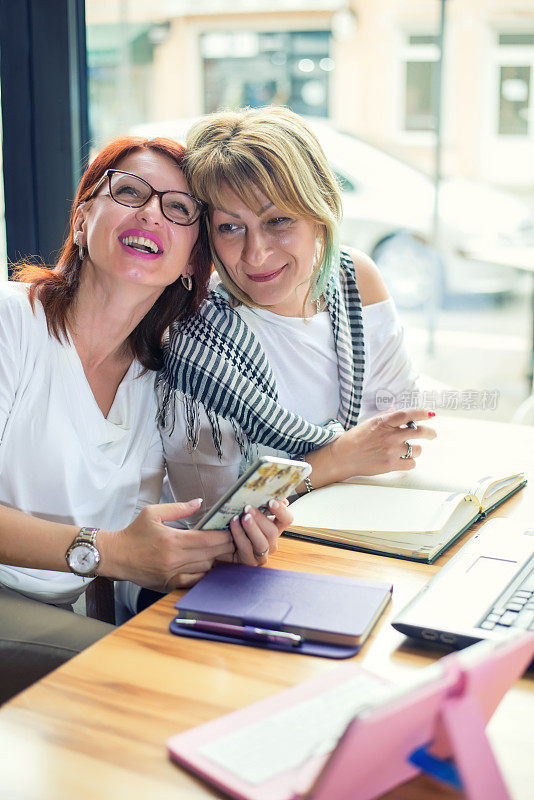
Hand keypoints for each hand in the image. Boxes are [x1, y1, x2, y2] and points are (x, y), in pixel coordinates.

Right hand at [100, 499, 235, 592]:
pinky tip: (211, 567)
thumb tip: (199, 502)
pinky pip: (194, 582)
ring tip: (226, 552)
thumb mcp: (153, 513)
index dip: (223, 535)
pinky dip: (204, 575)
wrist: (115, 556)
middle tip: (236, 540)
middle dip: (225, 547)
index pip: (206, 539)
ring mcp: (172, 575)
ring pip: (205, 569)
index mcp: (172, 540)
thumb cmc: (133, 533)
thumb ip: (179, 508)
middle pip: (210, 554)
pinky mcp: (169, 585)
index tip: (232, 530)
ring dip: (217, 561)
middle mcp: (174, 560)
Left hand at [218, 499, 293, 566]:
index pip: (287, 519)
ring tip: (243, 517)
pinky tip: (233, 524)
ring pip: (262, 542)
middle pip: (273, 531)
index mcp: (275, 527)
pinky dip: (239, 535)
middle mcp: (271, 542)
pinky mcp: (250, 562)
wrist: (220, 543)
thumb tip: (279, 498)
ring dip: (252, 528)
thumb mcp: (248, 511)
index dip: (281, 511)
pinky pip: (246, 548)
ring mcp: (261, 554)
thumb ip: (262, 504)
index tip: (271, 501)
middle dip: (260, 518)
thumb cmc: (235, 524)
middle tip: (248, 508)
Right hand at [309, 409, 436, 484]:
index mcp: (383, 422)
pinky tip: (403, 460)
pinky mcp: (390, 465)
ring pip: (417, 449)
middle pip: (419, 431)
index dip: (422, 413)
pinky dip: (410, 462)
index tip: (431, 414)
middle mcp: (389, 436)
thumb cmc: (355, 439)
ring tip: (409, 450)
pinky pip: (411, 464)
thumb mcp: (370, 423)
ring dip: (416, 449)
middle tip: (432, 434)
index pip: (408, 415)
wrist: (343, 457)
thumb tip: (396, 410)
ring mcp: (391, 451)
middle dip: (429, 432)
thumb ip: (386, 417)